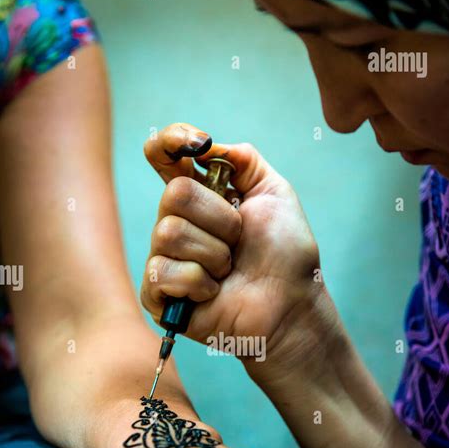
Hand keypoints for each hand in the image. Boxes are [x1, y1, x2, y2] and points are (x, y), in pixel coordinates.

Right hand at [141, 123, 335, 376]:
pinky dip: (199, 282)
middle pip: (174, 194)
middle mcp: (177, 222)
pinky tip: (214, 292)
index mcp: (201, 196)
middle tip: (239, 241)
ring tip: (229, 270)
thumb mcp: (275, 194)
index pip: (164, 155)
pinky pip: (163, 271)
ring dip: (213, 253)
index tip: (198, 144)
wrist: (290, 305)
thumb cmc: (286, 257)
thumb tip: (208, 146)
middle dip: (220, 218)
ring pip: (169, 233)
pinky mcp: (158, 294)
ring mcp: (165, 257)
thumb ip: (244, 160)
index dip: (171, 142)